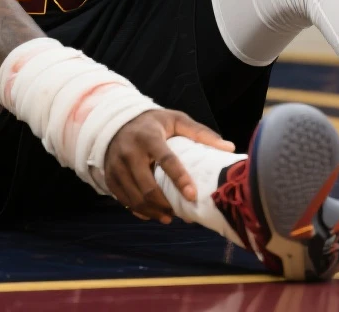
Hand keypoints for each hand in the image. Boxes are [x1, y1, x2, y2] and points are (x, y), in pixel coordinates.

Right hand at [104, 108, 234, 223]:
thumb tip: (228, 147)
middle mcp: (129, 152)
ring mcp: (116, 166)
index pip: (165, 159)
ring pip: (135, 198)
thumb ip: (200, 133)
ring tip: (168, 217)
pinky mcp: (110, 176)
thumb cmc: (153, 123)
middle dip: (165, 204)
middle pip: (147, 186)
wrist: (116, 121)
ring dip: (153, 212)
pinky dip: (138, 211)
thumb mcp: (176, 120)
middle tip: (180, 214)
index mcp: (149, 136)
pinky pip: (123, 200)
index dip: (180, 178)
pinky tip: (151, 214)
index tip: (193, 195)